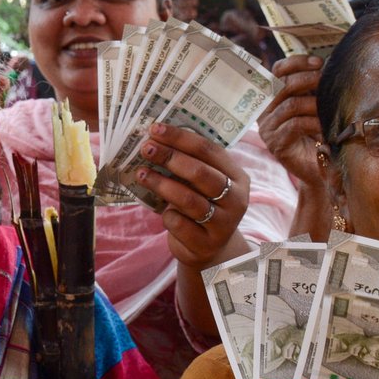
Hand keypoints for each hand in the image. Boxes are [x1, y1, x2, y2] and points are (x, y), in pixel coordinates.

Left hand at [133, 123, 250, 268]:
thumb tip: (155, 139)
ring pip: (188, 199)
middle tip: (146, 148)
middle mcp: (236, 200)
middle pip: (200, 173)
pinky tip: (162, 212)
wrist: (209, 249)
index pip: (209, 150)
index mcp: (237, 177)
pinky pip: (179, 224)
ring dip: (161, 184)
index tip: (155, 129)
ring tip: (141, 174)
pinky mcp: (205, 244)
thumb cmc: (202, 206)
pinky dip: (166, 216)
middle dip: (170, 157)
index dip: (181, 138)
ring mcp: (223, 224)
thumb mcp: (203, 184)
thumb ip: (190, 164)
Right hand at [258, 56, 326, 186]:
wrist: (323, 168)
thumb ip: (313, 87)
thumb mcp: (316, 104)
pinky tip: (325, 125)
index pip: (277, 71)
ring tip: (330, 106)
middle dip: (308, 79)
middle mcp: (265, 111)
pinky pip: (294, 125)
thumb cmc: (320, 134)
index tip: (319, 62)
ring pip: (290, 104)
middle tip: (327, 81)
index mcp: (273, 97)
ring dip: (314, 102)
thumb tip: (325, 63)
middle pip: (282, 85)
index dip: (297, 62)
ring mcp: (268, 128)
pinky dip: (313, 121)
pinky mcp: (276, 144)